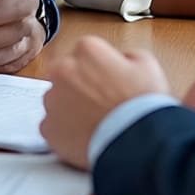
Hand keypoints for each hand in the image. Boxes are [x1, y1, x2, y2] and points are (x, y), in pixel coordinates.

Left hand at [41, 37, 170, 169]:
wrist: (137, 144)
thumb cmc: (142, 106)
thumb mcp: (146, 65)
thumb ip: (126, 56)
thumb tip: (118, 60)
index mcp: (87, 51)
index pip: (85, 52)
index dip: (99, 68)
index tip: (107, 81)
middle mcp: (63, 70)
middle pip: (66, 74)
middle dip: (79, 85)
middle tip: (100, 102)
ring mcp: (53, 100)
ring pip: (57, 100)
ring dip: (70, 108)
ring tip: (95, 122)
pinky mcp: (48, 128)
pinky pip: (53, 126)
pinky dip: (65, 131)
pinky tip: (86, 135)